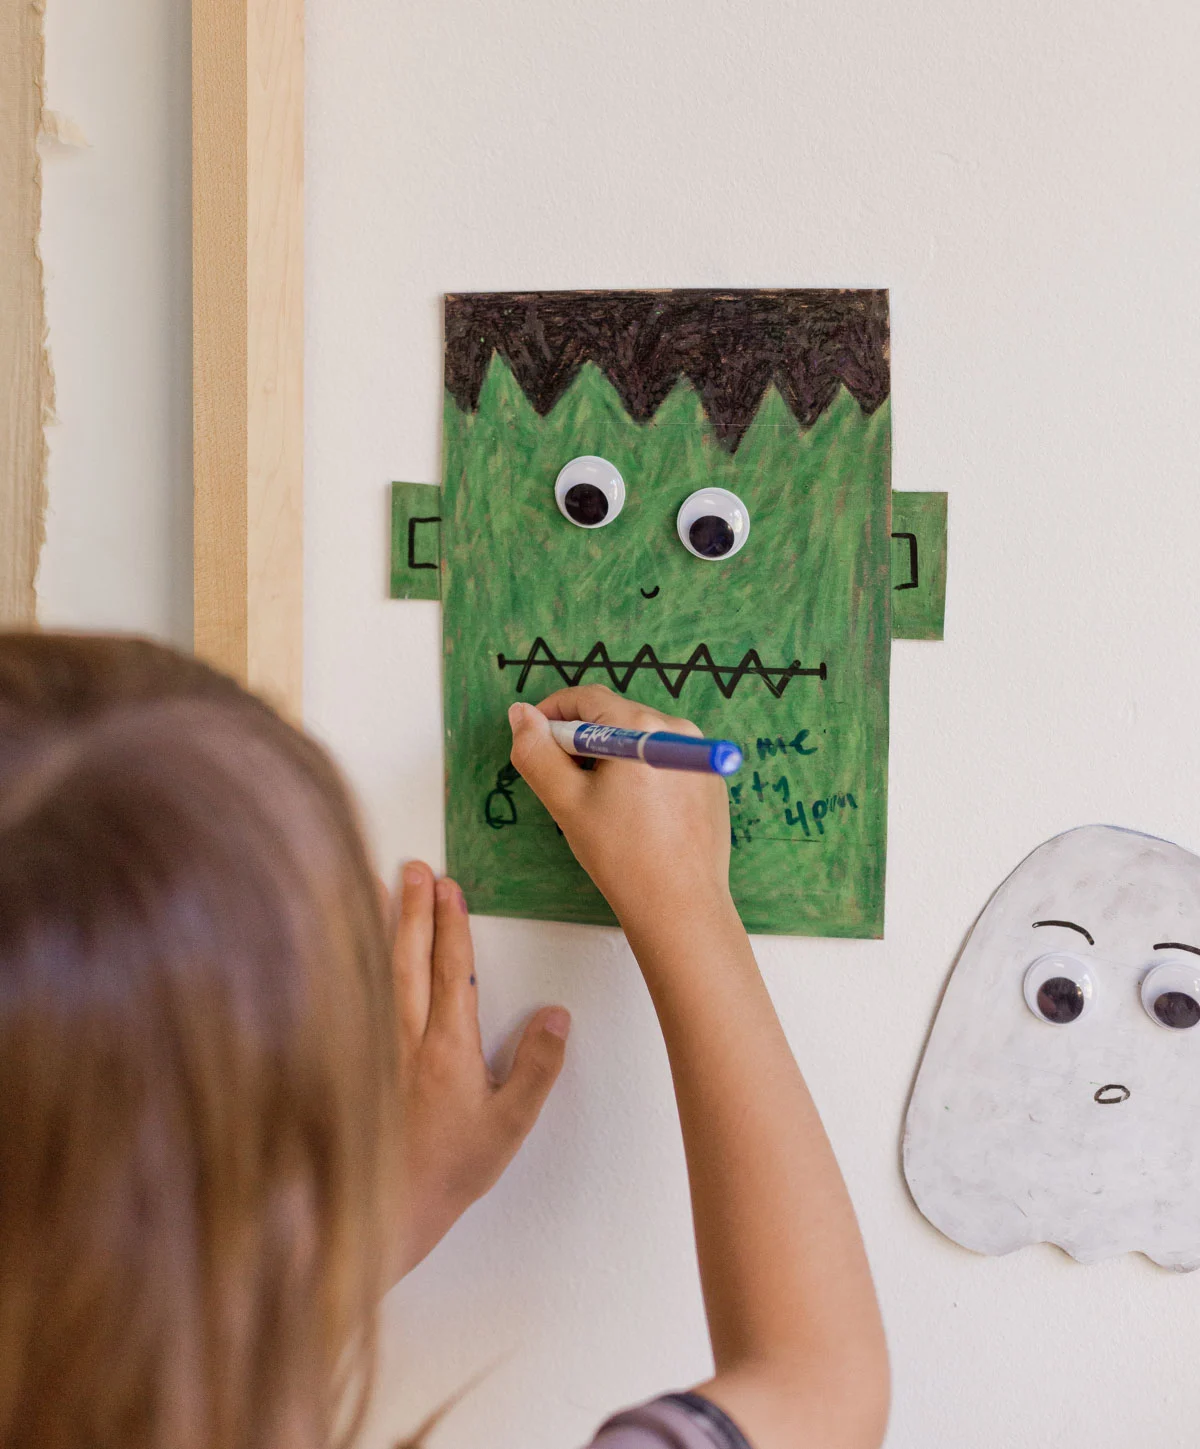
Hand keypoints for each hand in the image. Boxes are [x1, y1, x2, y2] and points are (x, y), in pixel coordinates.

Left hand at [389, 861, 569, 1280]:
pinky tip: (343, 947)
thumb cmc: (449, 1170)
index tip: (450, 887)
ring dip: (378, 927)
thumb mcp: (510, 1124)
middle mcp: (405, 1039)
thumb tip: (556, 1015)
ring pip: (373, 972)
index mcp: (448, 1048)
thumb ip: (537, 1067)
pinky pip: (350, 999)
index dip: (452, 925)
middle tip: (415, 868)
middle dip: (413, 909)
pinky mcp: (352, 1060)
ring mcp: (373, 1048)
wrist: (385, 1211)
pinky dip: (348, 965)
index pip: (451, 970)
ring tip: (376, 886)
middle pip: (408, 958)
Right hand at [507, 685, 732, 932]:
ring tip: (599, 804)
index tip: (533, 738)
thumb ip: (536, 752)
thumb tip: (521, 713)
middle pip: (615, 717)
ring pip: (638, 740)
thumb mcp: (566, 802)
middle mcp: (679, 729)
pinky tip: (633, 816)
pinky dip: (641, 775)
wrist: (680, 907)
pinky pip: (665, 760)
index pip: (587, 698)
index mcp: (642, 727)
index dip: (552, 713)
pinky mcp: (710, 780)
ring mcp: (699, 755)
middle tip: (563, 783)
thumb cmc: (622, 856)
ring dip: (610, 759)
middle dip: (582, 741)